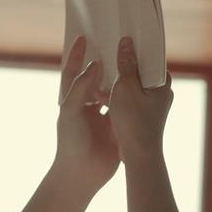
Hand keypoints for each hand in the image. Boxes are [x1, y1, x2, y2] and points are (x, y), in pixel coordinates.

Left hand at [54, 36, 120, 191]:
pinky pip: (123, 107)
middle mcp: (85, 105)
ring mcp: (100, 116)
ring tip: (130, 60)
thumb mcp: (71, 112)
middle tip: (113, 44)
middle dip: (102, 62)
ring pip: (110, 91)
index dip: (77, 54)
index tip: (84, 36)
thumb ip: (80, 87)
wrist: (82, 175)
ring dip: (119, 78)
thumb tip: (95, 65)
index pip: (72, 71)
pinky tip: (140, 85)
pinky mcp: (114, 126)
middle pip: (94, 78)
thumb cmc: (71, 143)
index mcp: (71, 100)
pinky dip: (130, 97)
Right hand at [107, 36, 172, 163]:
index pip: (149, 54)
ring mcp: (154, 103)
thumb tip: (126, 42)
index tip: (119, 36)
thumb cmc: (134, 122)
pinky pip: (130, 97)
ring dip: (117, 80)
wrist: (140, 156)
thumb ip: (126, 64)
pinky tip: (99, 94)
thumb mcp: (125, 88)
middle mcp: (162, 90)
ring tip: (99, 74)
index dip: (134, 45)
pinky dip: (117, 95)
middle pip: (141, 68)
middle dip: (123, 62)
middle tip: (106, 51)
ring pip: (133, 84)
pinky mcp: (144, 114)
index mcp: (162, 80)